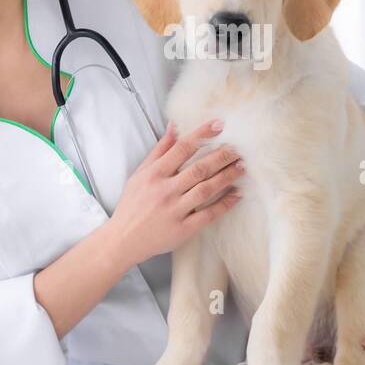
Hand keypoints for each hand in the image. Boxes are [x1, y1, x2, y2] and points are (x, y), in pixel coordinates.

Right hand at [107, 118, 243, 266]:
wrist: (123, 239)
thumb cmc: (132, 204)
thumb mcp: (140, 173)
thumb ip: (160, 150)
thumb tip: (174, 125)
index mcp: (154, 174)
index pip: (182, 148)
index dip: (202, 134)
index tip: (219, 124)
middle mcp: (165, 190)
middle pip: (199, 168)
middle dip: (222, 156)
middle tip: (239, 147)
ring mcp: (175, 210)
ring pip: (206, 189)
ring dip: (227, 176)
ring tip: (242, 166)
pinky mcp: (183, 229)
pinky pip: (208, 214)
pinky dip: (224, 204)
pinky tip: (237, 194)